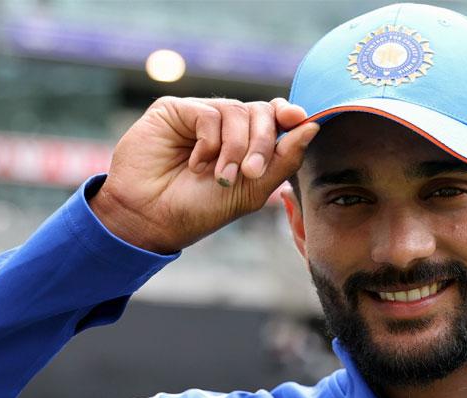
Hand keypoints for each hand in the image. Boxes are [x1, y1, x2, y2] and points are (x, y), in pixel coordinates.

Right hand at [88, 97, 318, 253]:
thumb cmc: (200, 209)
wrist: (153, 218)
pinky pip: (208, 113)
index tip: (300, 120)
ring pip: (237, 111)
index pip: (275, 116)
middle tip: (251, 172)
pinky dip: (209, 143)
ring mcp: (199, 115)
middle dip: (264, 142)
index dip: (289, 114)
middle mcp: (224, 125)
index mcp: (245, 142)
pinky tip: (196, 164)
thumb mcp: (252, 190)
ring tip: (221, 177)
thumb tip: (313, 125)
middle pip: (261, 112)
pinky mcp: (174, 110)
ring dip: (235, 149)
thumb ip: (284, 160)